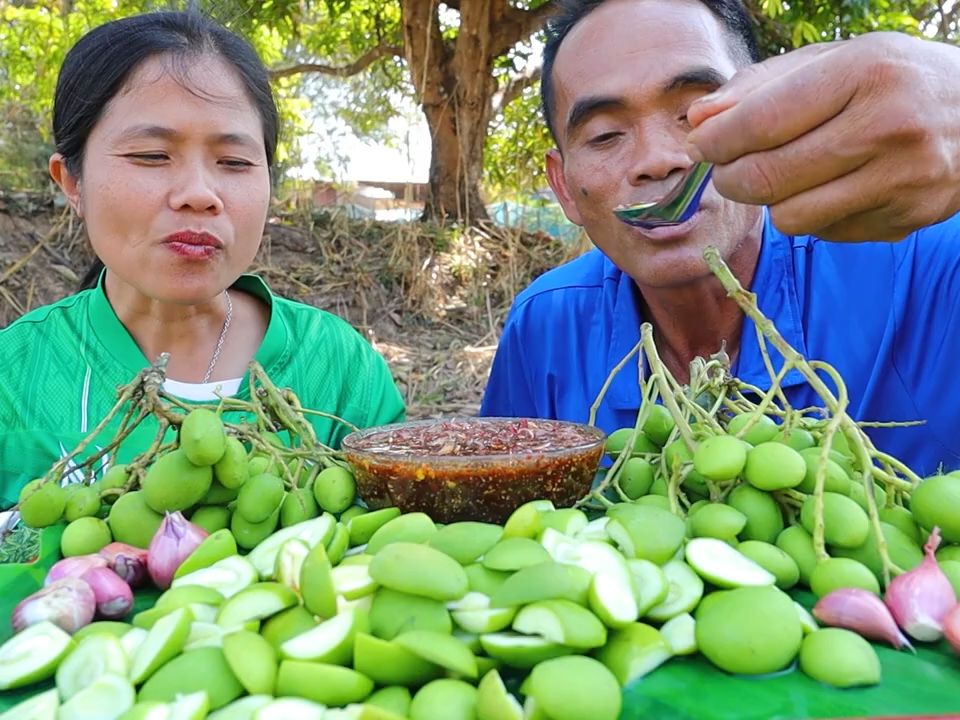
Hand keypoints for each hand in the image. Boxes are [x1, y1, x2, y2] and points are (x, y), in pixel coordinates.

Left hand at [686, 33, 959, 241]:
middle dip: (729, 178)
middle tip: (728, 167)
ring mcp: (902, 180)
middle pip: (766, 179)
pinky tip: (831, 188)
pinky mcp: (906, 220)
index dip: (716, 142)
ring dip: (770, 202)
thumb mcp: (835, 61)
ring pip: (789, 218)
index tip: (701, 145)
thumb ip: (760, 87)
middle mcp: (888, 127)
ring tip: (783, 176)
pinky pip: (824, 233)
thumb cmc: (895, 80)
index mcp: (865, 73)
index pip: (761, 122)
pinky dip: (812, 215)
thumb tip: (698, 119)